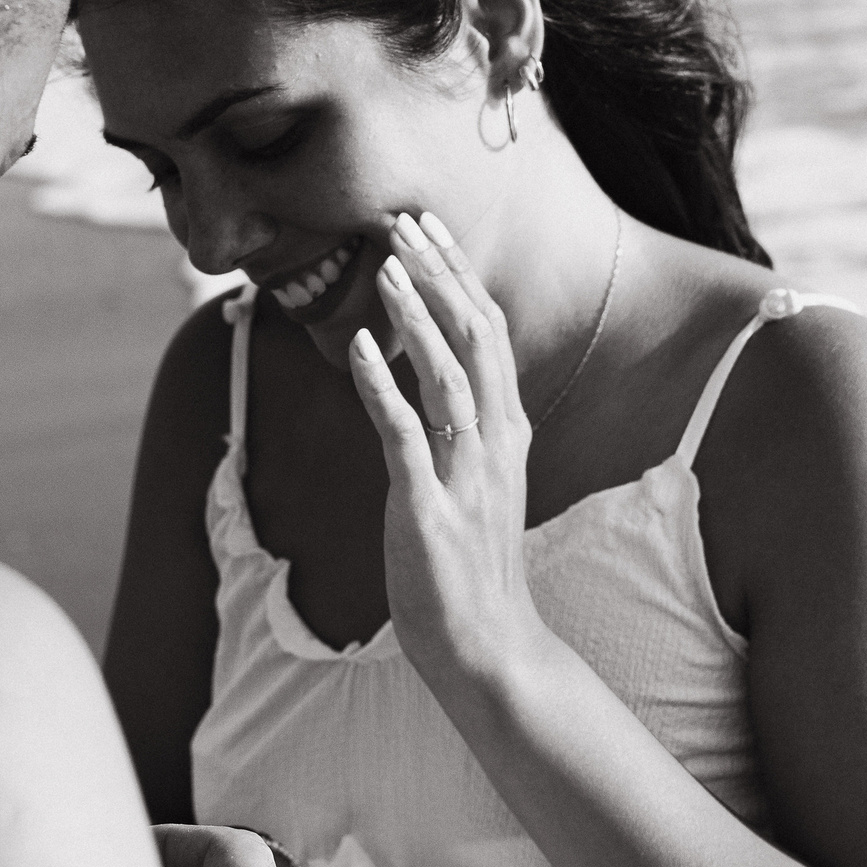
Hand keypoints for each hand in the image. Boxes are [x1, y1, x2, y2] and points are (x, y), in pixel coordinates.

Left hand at [347, 211, 540, 680]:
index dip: (459, 275)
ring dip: (419, 316)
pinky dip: (383, 385)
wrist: (486, 643)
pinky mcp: (430, 509)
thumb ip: (452, 425)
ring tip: (389, 268)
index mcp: (506, 430)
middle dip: (444, 274)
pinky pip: (405, 435)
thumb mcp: (470, 480)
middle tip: (406, 223)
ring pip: (449, 375)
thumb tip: (415, 372)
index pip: (489, 332)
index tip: (428, 229)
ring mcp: (467, 475)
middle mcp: (496, 442)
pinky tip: (360, 346)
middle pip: (478, 336)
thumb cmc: (468, 564)